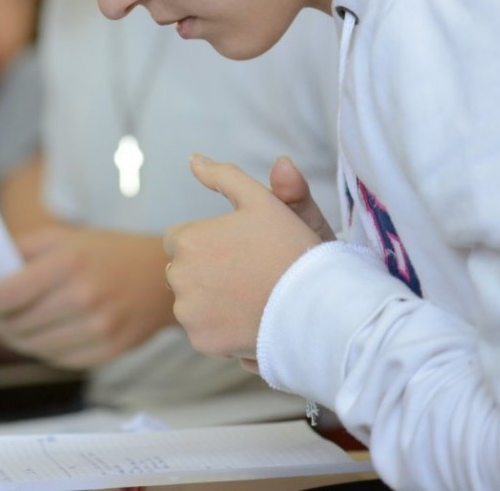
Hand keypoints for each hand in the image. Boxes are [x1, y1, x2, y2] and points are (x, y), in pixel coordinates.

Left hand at [0, 227, 173, 368]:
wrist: (164, 278)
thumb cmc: (107, 253)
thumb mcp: (64, 237)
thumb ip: (21, 250)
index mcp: (68, 264)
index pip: (7, 293)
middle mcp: (82, 299)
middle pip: (15, 324)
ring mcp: (97, 329)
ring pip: (32, 347)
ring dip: (12, 336)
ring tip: (7, 323)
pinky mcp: (107, 352)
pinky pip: (56, 359)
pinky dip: (39, 348)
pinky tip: (38, 333)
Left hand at [164, 155, 323, 368]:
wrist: (320, 305)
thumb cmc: (293, 248)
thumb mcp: (263, 201)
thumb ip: (224, 176)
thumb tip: (193, 159)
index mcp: (188, 240)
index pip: (180, 239)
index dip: (210, 243)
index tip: (238, 249)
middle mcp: (179, 276)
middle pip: (182, 271)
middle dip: (205, 271)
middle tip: (247, 273)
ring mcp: (188, 312)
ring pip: (190, 302)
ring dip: (210, 300)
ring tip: (251, 296)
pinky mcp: (201, 341)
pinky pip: (203, 331)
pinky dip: (220, 328)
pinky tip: (250, 319)